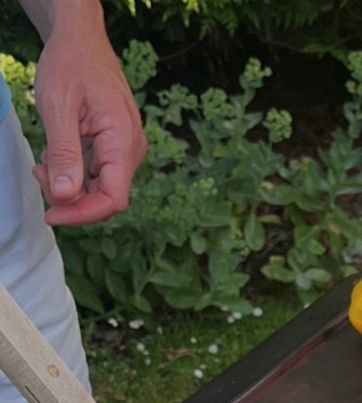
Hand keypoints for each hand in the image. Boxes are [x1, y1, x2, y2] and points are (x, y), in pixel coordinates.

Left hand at [31, 4, 146, 225]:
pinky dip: (73, 173)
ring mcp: (125, 150)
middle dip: (70, 197)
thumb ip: (65, 155)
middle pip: (105, 198)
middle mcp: (131, 150)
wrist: (80, 39)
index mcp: (123, 141)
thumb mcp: (58, 108)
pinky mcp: (115, 148)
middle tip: (40, 173)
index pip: (113, 199)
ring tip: (45, 160)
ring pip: (99, 189)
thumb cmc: (70, 64)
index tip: (52, 214)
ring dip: (69, 185)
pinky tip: (56, 154)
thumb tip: (65, 197)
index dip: (83, 214)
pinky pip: (97, 175)